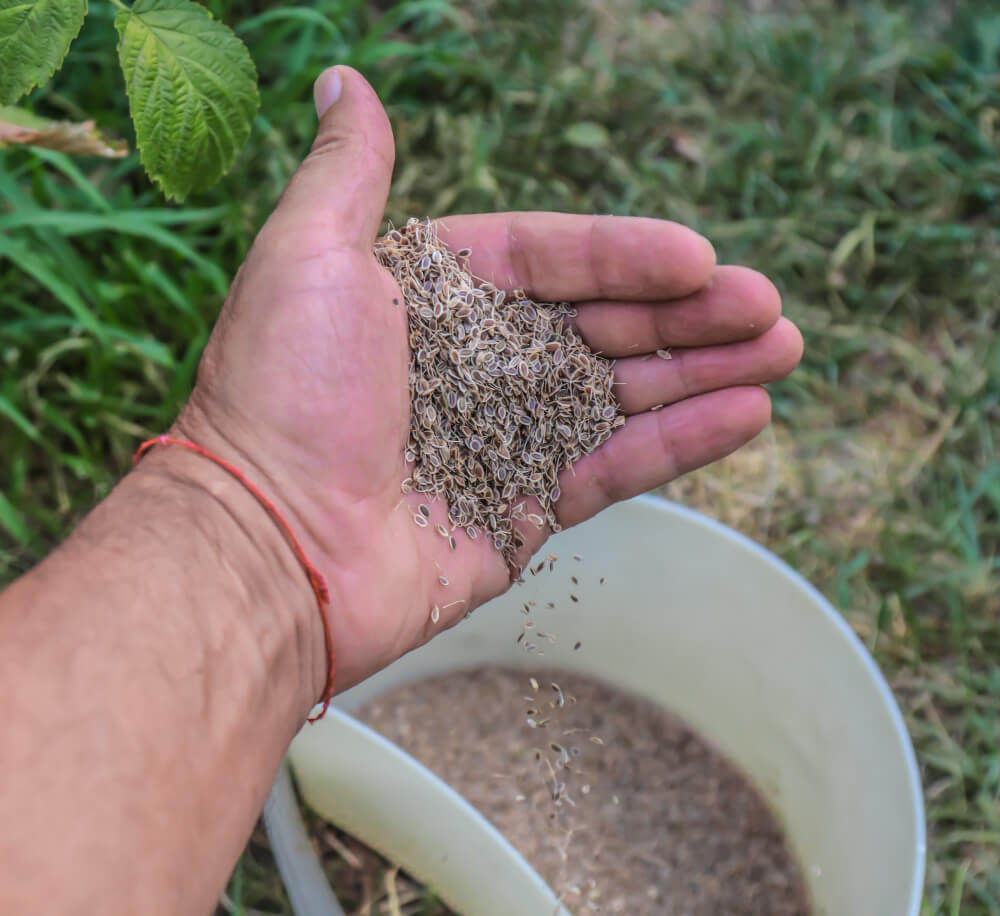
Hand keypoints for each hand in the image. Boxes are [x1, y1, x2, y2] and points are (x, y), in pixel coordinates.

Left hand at [175, 67, 802, 698]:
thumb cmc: (281, 392)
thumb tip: (348, 82)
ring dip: (703, 371)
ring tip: (781, 350)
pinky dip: (680, 441)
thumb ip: (349, 173)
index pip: (550, 259)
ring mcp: (505, 439)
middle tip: (767, 307)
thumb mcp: (308, 257)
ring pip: (622, 393)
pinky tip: (745, 413)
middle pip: (602, 324)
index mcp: (434, 297)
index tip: (695, 256)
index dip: (624, 255)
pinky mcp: (526, 510)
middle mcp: (475, 364)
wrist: (269, 544)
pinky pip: (615, 465)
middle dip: (688, 313)